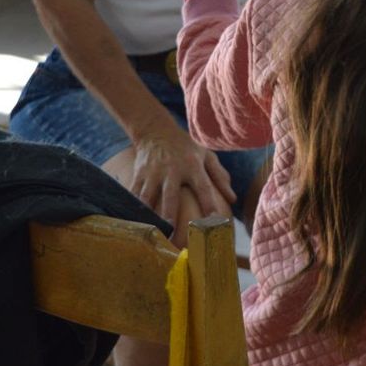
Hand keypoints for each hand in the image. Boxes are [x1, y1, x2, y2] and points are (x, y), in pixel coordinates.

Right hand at [113, 123, 235, 227]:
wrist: (156, 130)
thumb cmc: (186, 146)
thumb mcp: (206, 155)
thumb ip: (219, 176)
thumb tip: (233, 199)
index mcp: (192, 165)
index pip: (203, 187)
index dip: (208, 203)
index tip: (212, 221)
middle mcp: (172, 170)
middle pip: (170, 196)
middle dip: (169, 215)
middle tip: (171, 235)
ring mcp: (153, 172)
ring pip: (148, 198)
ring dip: (148, 216)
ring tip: (151, 235)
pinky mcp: (139, 174)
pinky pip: (134, 194)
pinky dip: (132, 209)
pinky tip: (133, 224)